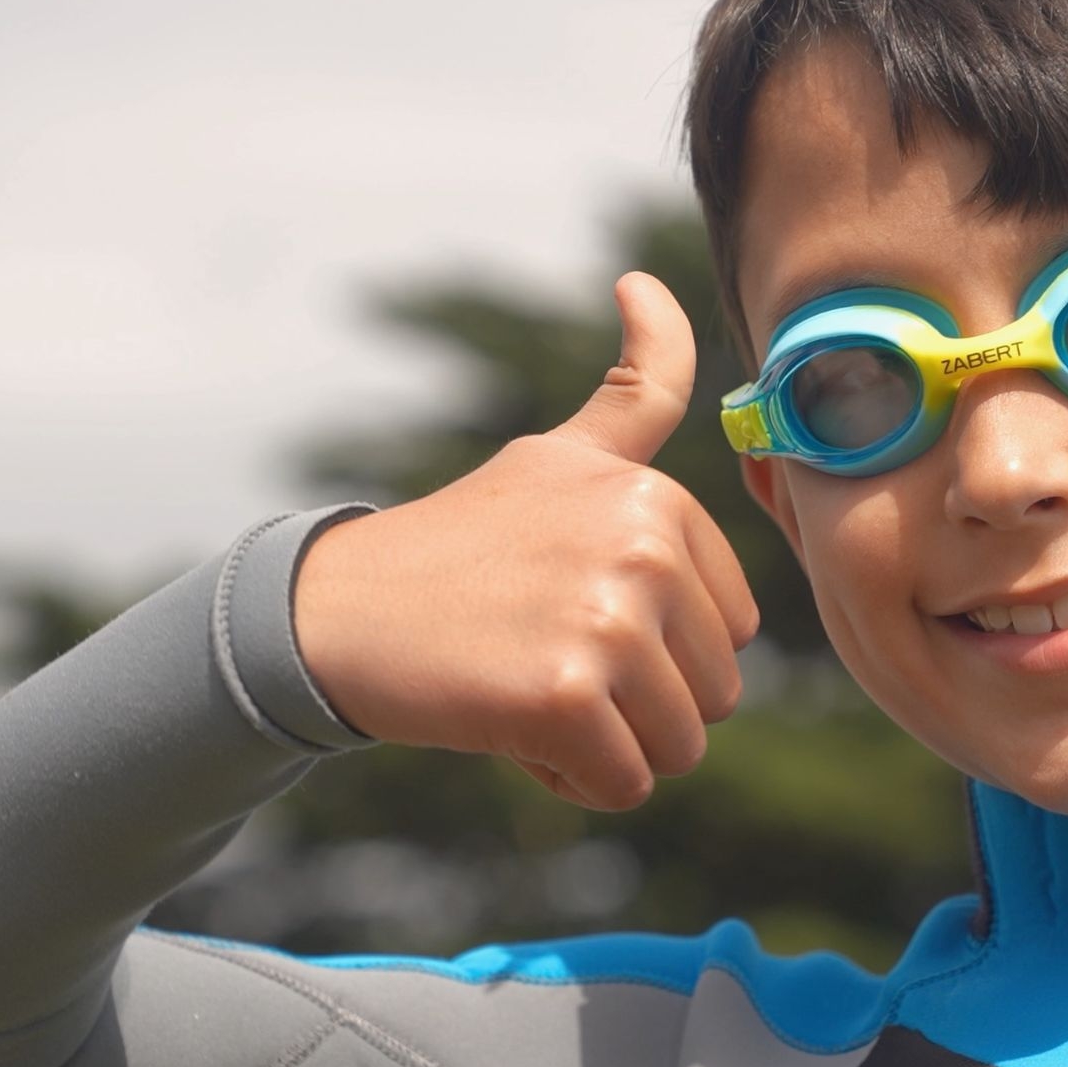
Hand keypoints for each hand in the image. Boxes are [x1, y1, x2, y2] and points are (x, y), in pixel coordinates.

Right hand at [293, 272, 761, 810]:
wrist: (336, 613)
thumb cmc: (463, 542)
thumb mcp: (561, 454)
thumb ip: (639, 387)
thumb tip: (645, 281)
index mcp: (659, 500)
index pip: (730, 629)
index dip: (657, 644)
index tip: (575, 609)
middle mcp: (645, 549)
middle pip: (715, 694)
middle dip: (639, 701)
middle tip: (547, 654)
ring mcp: (609, 621)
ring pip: (679, 745)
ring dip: (608, 744)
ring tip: (530, 686)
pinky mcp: (566, 695)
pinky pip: (625, 785)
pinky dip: (572, 780)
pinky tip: (512, 730)